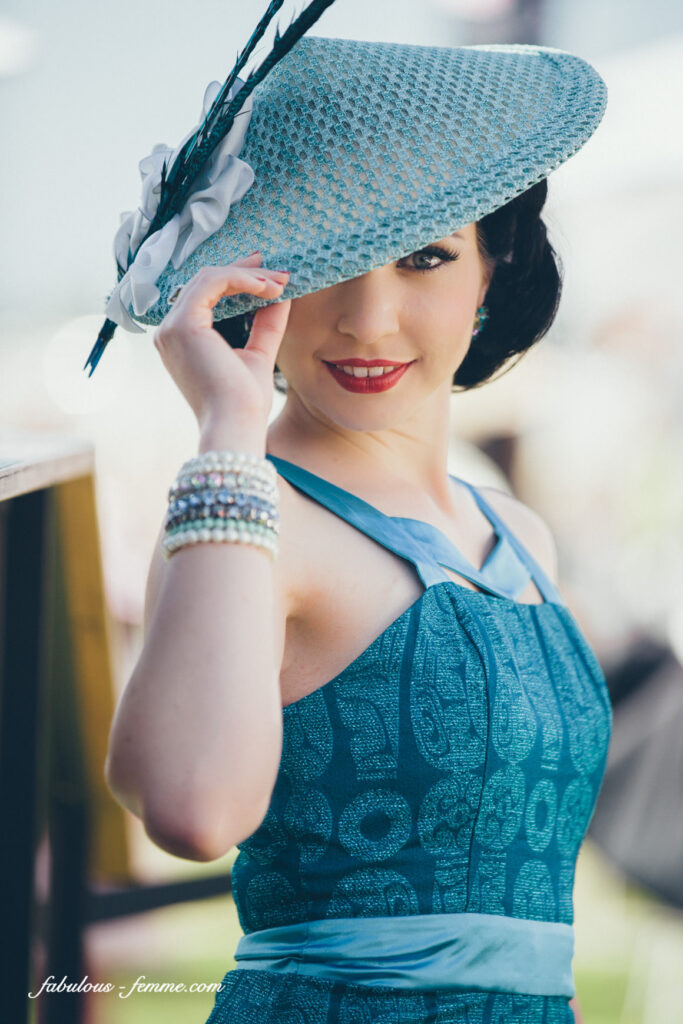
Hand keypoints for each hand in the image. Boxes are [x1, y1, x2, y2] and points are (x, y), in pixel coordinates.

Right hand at [152, 252, 290, 430]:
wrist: (236, 426)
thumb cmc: (245, 402)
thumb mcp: (259, 353)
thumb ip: (266, 323)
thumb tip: (281, 293)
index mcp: (183, 339)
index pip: (207, 294)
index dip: (240, 279)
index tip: (272, 278)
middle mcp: (170, 331)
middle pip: (206, 281)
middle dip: (246, 271)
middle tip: (278, 270)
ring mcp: (172, 327)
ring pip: (209, 277)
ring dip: (249, 275)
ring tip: (279, 283)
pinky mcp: (182, 325)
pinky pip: (212, 283)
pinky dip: (242, 279)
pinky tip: (267, 288)